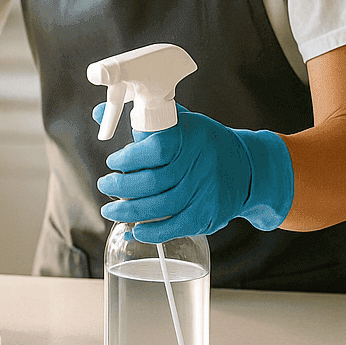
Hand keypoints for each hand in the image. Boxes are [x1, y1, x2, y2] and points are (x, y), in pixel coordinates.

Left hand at [94, 103, 294, 243]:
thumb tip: (99, 113)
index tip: (113, 162)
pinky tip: (135, 229)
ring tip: (111, 209)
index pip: (156, 148)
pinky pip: (176, 226)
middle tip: (104, 185)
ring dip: (130, 210)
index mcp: (190, 135)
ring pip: (161, 206)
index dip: (129, 158)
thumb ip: (140, 119)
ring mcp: (205, 191)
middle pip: (154, 181)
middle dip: (122, 186)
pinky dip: (153, 231)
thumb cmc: (203, 142)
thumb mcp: (178, 122)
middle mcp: (199, 163)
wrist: (246, 167)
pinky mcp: (208, 214)